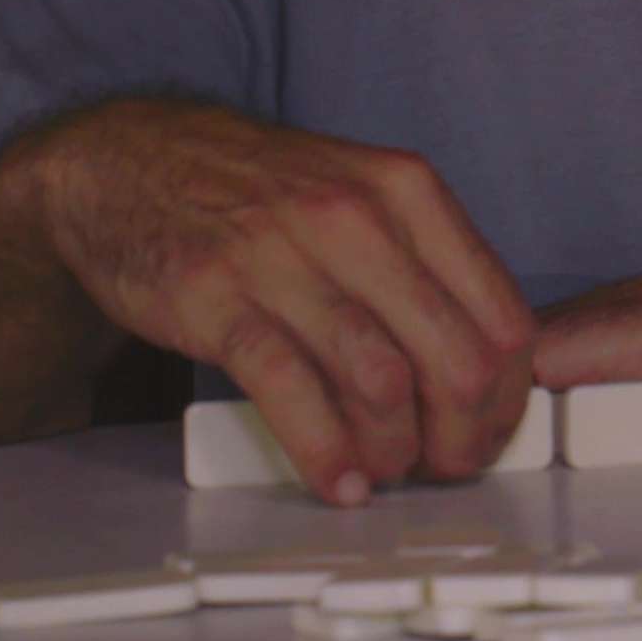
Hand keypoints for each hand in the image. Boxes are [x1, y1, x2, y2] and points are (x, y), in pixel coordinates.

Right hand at [15, 101, 533, 501]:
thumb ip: (421, 264)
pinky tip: (336, 480)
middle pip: (455, 356)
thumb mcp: (362, 195)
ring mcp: (286, 257)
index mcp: (408, 192)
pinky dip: (323, 451)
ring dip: (395, 450)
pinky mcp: (219, 300)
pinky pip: (290, 390)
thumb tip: (482, 362)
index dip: (508, 393)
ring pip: (381, 380)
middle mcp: (358, 218)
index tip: (493, 429)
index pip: (500, 313)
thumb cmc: (260, 192)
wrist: (133, 160)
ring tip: (385, 470)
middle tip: (447, 465)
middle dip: (463, 433)